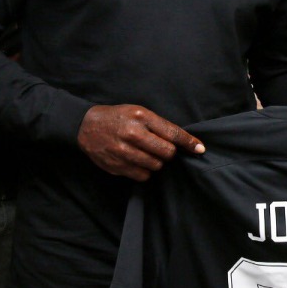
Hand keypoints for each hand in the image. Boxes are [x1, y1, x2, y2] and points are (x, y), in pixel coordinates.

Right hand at [77, 104, 204, 181]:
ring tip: (145, 153)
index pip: (172, 133)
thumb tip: (182, 142)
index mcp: (141, 117)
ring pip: (156, 166)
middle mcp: (133, 134)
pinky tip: (136, 161)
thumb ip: (159, 126)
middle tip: (160, 148)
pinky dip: (144, 171)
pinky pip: (142, 176)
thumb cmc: (118, 117)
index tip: (200, 149)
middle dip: (168, 153)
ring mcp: (123, 152)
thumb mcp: (138, 112)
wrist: (86, 126)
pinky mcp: (117, 166)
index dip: (188, 142)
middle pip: (167, 153)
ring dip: (156, 162)